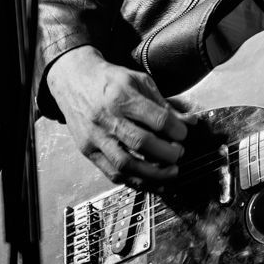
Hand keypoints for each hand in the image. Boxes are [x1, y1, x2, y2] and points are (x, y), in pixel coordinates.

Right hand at [44, 46, 189, 186]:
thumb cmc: (110, 81)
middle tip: (179, 154)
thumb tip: (190, 121)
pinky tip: (151, 182)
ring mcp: (95, 137)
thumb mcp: (139, 81)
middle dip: (167, 153)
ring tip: (171, 172)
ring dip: (153, 174)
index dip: (176, 130)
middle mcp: (107, 118)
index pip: (157, 119)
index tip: (184, 133)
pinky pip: (112, 173)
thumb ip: (164, 104)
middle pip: (141, 143)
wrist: (73, 81)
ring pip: (125, 164)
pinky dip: (134, 181)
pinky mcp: (88, 151)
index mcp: (123, 96)